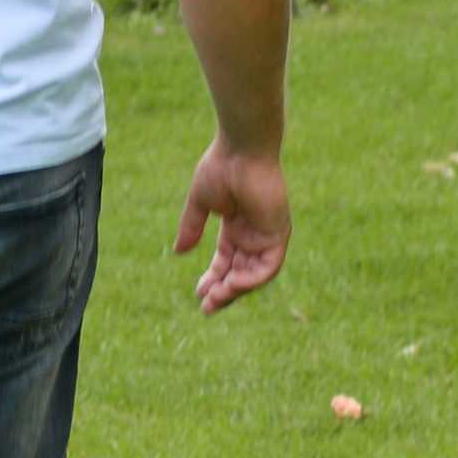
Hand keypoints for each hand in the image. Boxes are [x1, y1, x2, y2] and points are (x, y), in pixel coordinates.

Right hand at [174, 137, 290, 312]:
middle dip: (223, 291)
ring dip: (236, 289)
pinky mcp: (278, 233)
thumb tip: (178, 252)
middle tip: (206, 308)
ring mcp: (267, 235)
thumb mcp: (200, 203)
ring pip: (254, 274)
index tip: (198, 295)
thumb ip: (191, 227)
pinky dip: (252, 279)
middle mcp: (253, 234)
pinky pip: (268, 266)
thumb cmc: (221, 168)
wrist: (241, 150)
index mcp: (236, 227)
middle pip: (240, 272)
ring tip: (216, 299)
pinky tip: (232, 284)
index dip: (212, 278)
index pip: (226, 261)